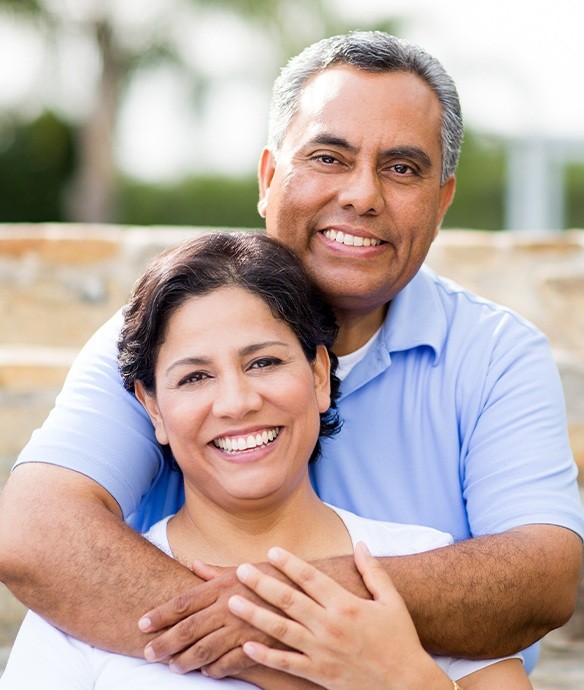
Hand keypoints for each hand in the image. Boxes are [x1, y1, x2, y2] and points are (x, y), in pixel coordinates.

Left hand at [138, 561, 291, 676]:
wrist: (314, 590)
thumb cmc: (277, 576)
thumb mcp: (245, 569)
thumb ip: (216, 572)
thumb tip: (193, 565)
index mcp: (224, 585)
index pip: (184, 601)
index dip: (161, 614)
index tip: (142, 623)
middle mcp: (230, 605)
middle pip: (189, 627)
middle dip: (165, 641)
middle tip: (147, 652)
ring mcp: (244, 627)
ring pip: (206, 649)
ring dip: (186, 660)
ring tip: (172, 666)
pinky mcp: (261, 644)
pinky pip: (232, 662)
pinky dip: (217, 669)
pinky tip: (207, 673)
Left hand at [228, 543, 446, 689]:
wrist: (407, 684)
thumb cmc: (400, 639)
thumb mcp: (391, 600)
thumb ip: (373, 571)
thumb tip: (360, 544)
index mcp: (346, 605)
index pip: (311, 578)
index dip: (290, 563)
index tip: (272, 551)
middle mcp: (330, 626)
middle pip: (289, 600)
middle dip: (262, 583)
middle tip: (240, 570)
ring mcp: (322, 652)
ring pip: (281, 630)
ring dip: (254, 615)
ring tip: (232, 603)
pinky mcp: (319, 674)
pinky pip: (287, 664)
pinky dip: (265, 656)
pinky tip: (246, 646)